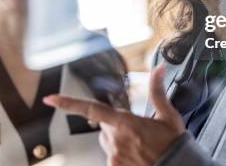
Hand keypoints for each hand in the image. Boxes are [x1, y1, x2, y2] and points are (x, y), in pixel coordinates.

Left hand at [43, 65, 185, 165]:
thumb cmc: (174, 146)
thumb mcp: (168, 116)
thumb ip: (157, 91)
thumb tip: (158, 69)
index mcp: (125, 123)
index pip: (90, 110)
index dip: (68, 103)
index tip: (50, 99)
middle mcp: (116, 141)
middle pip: (104, 128)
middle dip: (116, 128)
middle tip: (138, 133)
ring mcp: (114, 158)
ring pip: (108, 144)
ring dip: (119, 143)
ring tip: (141, 147)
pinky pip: (112, 159)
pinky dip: (121, 156)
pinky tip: (137, 158)